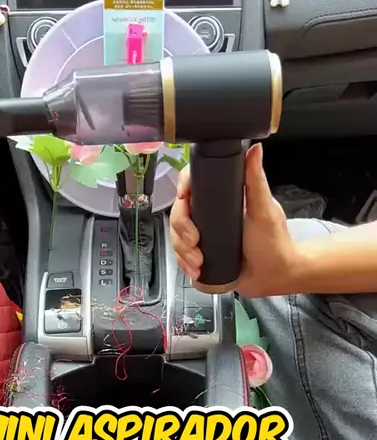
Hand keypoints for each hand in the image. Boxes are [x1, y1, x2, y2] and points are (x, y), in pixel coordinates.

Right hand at [169, 144, 300, 296]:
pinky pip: (182, 258)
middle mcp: (209, 217)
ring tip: (199, 261)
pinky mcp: (202, 258)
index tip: (184, 199)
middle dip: (181, 230)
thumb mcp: (263, 209)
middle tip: (195, 241)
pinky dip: (184, 264)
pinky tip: (195, 270)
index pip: (192, 186)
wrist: (274, 276)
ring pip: (177, 238)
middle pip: (179, 214)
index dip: (183, 190)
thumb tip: (255, 149)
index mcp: (220, 200)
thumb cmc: (274, 243)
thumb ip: (256, 180)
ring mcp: (204, 238)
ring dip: (182, 250)